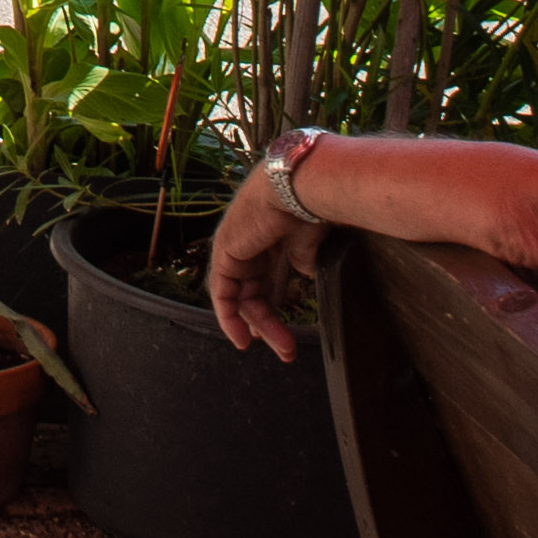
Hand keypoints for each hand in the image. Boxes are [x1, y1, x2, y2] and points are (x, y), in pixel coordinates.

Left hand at [208, 136, 320, 361]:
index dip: (275, 307)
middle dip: (271, 323)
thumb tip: (307, 277)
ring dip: (263, 326)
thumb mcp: (311, 245)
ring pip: (244, 297)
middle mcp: (251, 243)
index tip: (286, 333)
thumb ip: (303, 264)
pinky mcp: (225, 252)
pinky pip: (223, 293)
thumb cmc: (314, 208)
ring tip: (285, 349)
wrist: (301, 188)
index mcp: (272, 238)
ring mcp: (236, 247)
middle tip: (287, 349)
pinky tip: (244, 339)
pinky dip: (230, 318)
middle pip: (256, 292)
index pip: (268, 280)